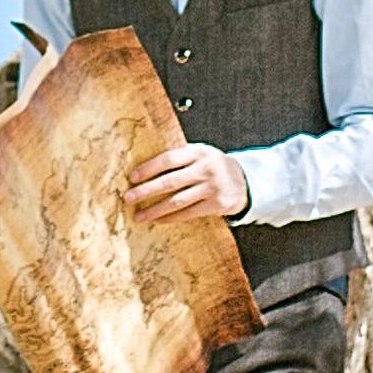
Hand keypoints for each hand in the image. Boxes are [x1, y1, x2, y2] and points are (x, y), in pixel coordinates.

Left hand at [124, 143, 246, 224]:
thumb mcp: (200, 154)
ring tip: (139, 216)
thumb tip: (144, 168)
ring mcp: (212, 187)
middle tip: (129, 198)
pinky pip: (188, 213)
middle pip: (171, 181)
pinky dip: (171, 218)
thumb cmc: (212, 166)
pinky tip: (158, 220)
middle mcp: (205, 169)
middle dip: (146, 191)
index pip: (169, 159)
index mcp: (198, 152)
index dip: (149, 168)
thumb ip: (179, 157)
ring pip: (178, 201)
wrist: (244, 181)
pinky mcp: (216, 204)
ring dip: (155, 210)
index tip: (132, 177)